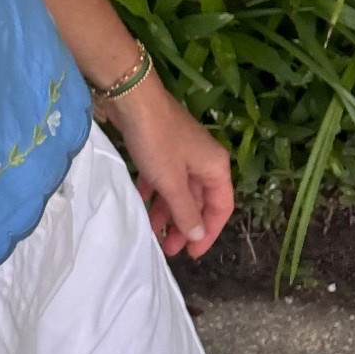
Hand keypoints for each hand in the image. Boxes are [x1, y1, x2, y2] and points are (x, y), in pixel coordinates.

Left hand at [98, 76, 233, 257]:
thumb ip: (186, 210)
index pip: (222, 208)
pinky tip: (141, 203)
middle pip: (199, 201)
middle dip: (185, 225)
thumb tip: (199, 234)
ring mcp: (183, 153)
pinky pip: (163, 177)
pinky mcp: (163, 147)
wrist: (132, 98)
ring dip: (167, 212)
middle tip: (168, 247)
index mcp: (216, 167)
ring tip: (151, 231)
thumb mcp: (172, 182)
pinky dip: (155, 192)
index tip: (192, 254)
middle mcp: (204, 160)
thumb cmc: (157, 141)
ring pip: (180, 190)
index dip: (209, 233)